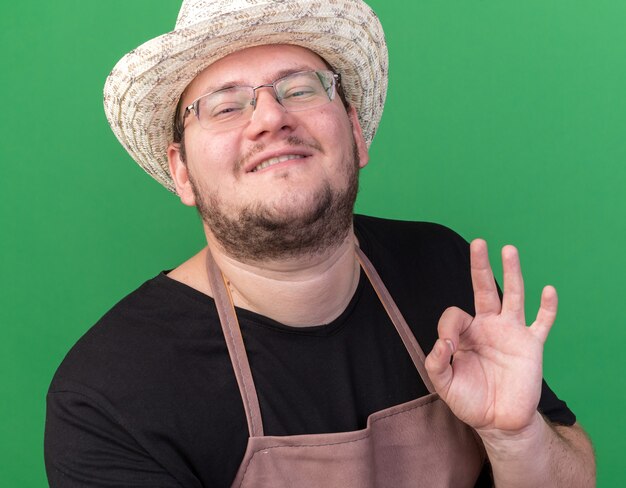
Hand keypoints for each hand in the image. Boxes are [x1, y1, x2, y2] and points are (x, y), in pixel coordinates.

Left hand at [424, 239, 557, 436]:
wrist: (498, 421)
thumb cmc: (469, 400)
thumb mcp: (443, 383)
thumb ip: (436, 362)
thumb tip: (442, 343)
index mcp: (466, 333)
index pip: (454, 315)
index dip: (447, 327)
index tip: (447, 348)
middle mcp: (488, 326)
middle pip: (484, 289)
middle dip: (480, 266)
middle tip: (478, 243)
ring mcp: (511, 333)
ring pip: (513, 296)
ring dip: (512, 273)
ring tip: (508, 249)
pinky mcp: (531, 345)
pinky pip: (542, 323)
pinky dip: (547, 308)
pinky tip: (548, 291)